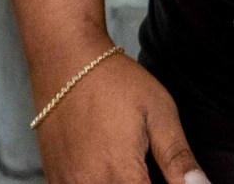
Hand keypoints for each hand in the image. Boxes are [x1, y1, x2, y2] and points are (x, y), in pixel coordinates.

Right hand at [32, 49, 207, 183]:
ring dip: (120, 182)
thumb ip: (179, 159)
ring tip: (129, 160)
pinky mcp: (55, 178)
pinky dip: (98, 181)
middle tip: (147, 161)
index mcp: (121, 173)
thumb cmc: (115, 82)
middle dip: (141, 183)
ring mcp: (67, 183)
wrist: (65, 61)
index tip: (167, 176)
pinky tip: (106, 164)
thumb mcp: (159, 113)